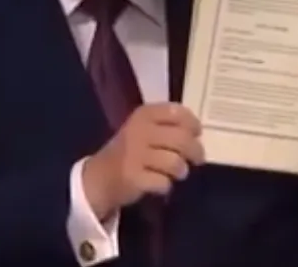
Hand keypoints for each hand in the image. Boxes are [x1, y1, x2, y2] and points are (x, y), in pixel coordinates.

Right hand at [82, 103, 204, 219]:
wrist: (100, 177)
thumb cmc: (131, 150)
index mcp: (144, 114)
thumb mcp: (144, 128)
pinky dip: (165, 186)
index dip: (192, 123)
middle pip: (182, 139)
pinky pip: (164, 183)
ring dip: (181, 170)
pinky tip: (159, 183)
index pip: (177, 112)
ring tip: (177, 172)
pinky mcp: (133, 177)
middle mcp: (139, 130)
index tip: (196, 133)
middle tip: (197, 158)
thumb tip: (197, 134)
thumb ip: (169, 125)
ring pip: (175, 162)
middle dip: (196, 151)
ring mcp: (135, 154)